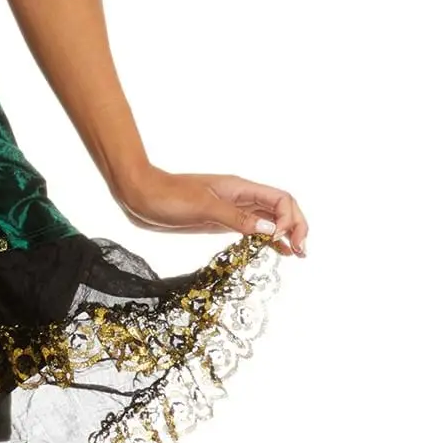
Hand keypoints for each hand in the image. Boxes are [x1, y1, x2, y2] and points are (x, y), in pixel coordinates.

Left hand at [112, 166, 307, 256]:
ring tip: (298, 254)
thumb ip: (237, 219)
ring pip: (269, 220)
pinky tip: (276, 251)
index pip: (280, 199)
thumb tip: (270, 231)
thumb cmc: (169, 197)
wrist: (141, 197)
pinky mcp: (221, 222)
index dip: (290, 218)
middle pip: (280, 209)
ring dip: (285, 234)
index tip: (282, 240)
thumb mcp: (204, 208)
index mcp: (240, 188)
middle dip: (296, 227)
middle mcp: (241, 197)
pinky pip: (252, 229)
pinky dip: (267, 239)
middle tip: (301, 252)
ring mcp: (232, 210)